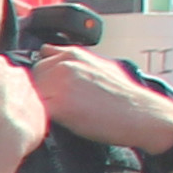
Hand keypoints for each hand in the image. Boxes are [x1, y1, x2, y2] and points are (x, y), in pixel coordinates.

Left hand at [28, 45, 172, 152]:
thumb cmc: (122, 94)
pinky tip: (62, 122)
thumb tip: (48, 50)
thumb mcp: (99, 64)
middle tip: (61, 105)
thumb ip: (72, 58)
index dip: (44, 80)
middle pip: (31, 79)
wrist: (141, 114)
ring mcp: (60, 83)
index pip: (40, 63)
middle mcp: (64, 64)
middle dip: (40, 91)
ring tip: (65, 113)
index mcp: (72, 53)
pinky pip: (37, 112)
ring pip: (31, 95)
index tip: (55, 91)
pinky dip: (42, 118)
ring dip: (40, 105)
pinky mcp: (59, 105)